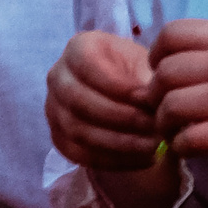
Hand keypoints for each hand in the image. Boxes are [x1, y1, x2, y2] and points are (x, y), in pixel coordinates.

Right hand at [46, 31, 163, 170]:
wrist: (125, 98)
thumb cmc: (137, 75)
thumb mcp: (146, 66)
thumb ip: (149, 80)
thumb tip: (151, 104)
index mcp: (78, 48)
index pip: (87, 64)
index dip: (118, 85)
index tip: (148, 99)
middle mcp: (58, 76)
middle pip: (79, 101)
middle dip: (120, 117)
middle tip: (154, 128)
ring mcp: (53, 109)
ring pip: (78, 131)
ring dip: (119, 143)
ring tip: (152, 147)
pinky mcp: (58, 138)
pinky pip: (79, 154)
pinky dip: (112, 160)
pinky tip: (140, 159)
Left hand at [148, 20, 207, 160]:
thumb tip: (164, 64)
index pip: (174, 33)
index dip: (157, 53)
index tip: (159, 69)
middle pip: (166, 73)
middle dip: (156, 93)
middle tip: (163, 106)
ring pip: (171, 107)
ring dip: (165, 123)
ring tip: (174, 129)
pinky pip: (187, 139)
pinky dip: (181, 146)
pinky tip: (191, 146)